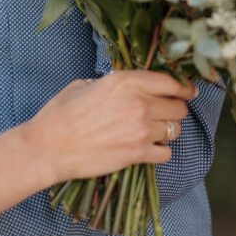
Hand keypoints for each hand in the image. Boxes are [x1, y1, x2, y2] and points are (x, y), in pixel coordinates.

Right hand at [23, 71, 195, 184]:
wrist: (48, 147)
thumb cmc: (59, 114)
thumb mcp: (82, 85)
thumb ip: (110, 84)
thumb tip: (125, 88)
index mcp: (123, 81)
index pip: (170, 82)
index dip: (183, 87)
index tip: (187, 91)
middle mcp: (138, 103)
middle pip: (178, 107)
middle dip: (173, 110)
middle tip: (161, 114)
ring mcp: (141, 130)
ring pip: (175, 130)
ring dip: (166, 131)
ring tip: (149, 132)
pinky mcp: (139, 154)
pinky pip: (166, 153)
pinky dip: (159, 151)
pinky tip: (145, 148)